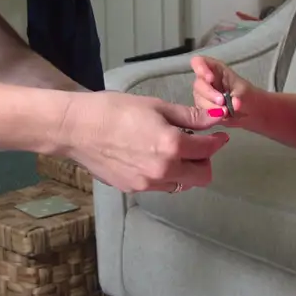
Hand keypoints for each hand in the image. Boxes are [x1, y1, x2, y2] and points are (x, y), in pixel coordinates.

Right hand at [56, 91, 225, 193]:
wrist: (76, 129)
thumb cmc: (113, 110)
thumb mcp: (155, 106)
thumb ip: (189, 116)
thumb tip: (215, 118)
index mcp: (172, 146)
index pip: (208, 149)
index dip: (217, 141)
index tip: (219, 135)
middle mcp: (164, 170)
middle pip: (202, 177)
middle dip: (204, 161)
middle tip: (196, 145)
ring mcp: (147, 184)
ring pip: (181, 184)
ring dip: (184, 170)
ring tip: (170, 150)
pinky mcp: (133, 189)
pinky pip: (159, 185)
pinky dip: (164, 174)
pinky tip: (150, 157)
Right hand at [191, 56, 253, 126]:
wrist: (250, 113)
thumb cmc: (247, 95)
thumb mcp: (245, 91)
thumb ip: (238, 95)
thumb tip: (234, 104)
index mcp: (215, 69)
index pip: (199, 62)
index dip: (201, 68)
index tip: (210, 79)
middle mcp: (205, 81)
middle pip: (198, 84)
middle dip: (209, 94)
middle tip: (222, 102)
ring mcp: (203, 95)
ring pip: (199, 100)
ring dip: (211, 107)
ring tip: (226, 111)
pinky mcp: (203, 109)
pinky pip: (201, 112)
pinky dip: (211, 115)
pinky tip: (222, 116)